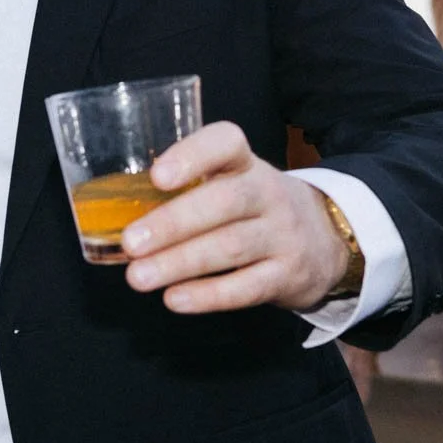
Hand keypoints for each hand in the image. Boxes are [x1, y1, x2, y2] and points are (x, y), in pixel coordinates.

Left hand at [120, 121, 349, 313]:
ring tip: (139, 277)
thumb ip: (189, 188)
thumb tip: (115, 212)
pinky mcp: (287, 276)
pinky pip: (247, 287)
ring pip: (231, 247)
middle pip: (224, 202)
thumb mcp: (234, 182)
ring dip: (180, 263)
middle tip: (131, 242)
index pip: (227, 143)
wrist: (327, 240)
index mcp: (246, 163)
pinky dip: (208, 296)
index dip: (193, 155)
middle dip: (173, 223)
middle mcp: (268, 194)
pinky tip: (175, 299)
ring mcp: (282, 235)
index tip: (157, 176)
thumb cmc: (255, 207)